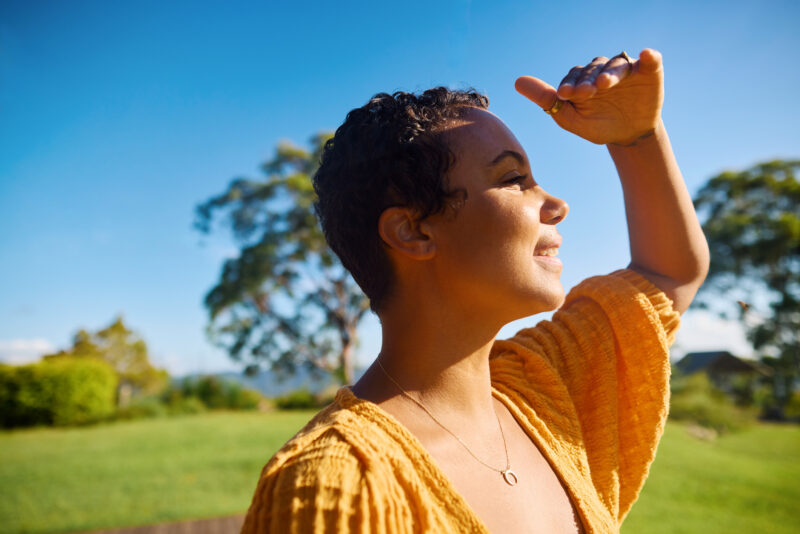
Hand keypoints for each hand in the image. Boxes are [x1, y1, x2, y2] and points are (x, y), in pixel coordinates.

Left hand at [515, 49, 663, 145]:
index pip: (574, 77)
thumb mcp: (570, 118)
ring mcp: (626, 70)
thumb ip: (546, 100)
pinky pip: (651, 61)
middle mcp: (602, 70)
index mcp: (582, 79)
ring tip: (605, 84)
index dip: (570, 84)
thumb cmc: (597, 126)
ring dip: (610, 73)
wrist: (628, 136)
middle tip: (585, 92)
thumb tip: (517, 81)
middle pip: (594, 70)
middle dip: (588, 81)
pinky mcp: (649, 72)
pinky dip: (650, 57)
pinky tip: (647, 56)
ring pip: (616, 66)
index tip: (564, 94)